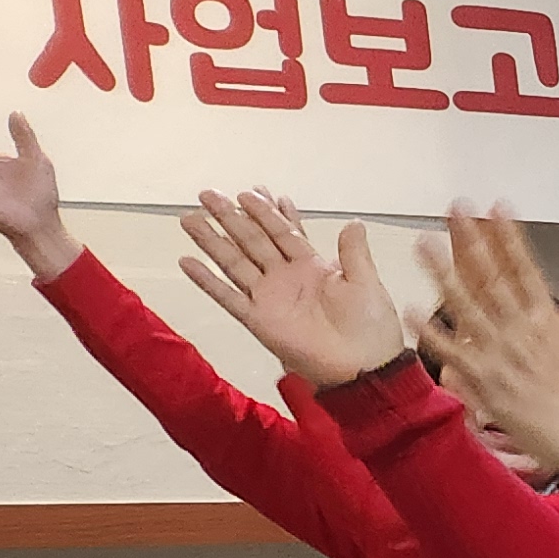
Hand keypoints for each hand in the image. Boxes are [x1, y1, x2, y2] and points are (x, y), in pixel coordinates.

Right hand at [181, 187, 410, 385]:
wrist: (364, 366)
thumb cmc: (370, 328)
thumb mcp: (366, 283)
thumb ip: (354, 253)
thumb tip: (354, 221)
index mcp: (312, 267)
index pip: (283, 232)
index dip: (266, 212)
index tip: (249, 191)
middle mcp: (285, 278)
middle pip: (252, 241)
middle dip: (230, 217)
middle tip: (208, 194)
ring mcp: (270, 298)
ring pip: (234, 262)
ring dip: (212, 241)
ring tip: (190, 219)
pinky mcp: (259, 320)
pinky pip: (228, 297)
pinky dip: (207, 280)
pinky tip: (187, 261)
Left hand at [413, 206, 558, 472]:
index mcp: (549, 322)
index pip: (525, 269)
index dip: (510, 237)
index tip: (497, 209)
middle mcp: (522, 331)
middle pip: (492, 278)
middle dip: (472, 242)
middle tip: (454, 211)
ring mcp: (502, 355)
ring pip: (467, 306)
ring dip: (443, 273)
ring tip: (423, 244)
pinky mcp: (487, 382)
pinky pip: (453, 353)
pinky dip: (431, 332)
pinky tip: (410, 309)